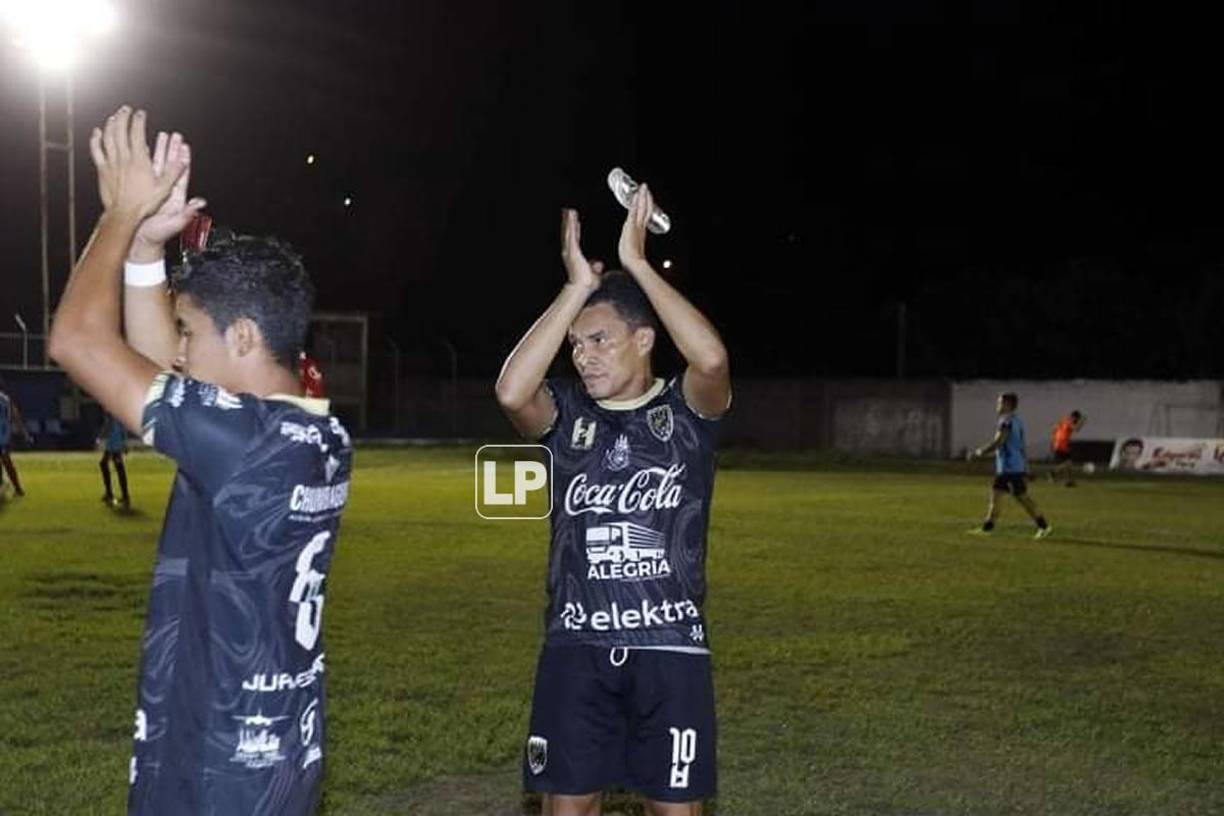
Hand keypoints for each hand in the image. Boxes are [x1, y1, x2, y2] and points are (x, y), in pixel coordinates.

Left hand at [88, 107, 186, 219]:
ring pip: (108, 138)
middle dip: (123, 117)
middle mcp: (124, 159)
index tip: (141, 114)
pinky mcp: (103, 170)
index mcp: (139, 161)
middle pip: (120, 131)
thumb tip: (183, 161)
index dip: (139, 121)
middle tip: (126, 110)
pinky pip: (97, 150)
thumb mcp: (164, 189)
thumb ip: (173, 173)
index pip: (137, 134)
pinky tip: (97, 133)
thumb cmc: (143, 204)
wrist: (124, 215)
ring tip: (114, 117)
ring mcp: (112, 163)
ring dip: (111, 125)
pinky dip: (96, 139)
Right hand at [130, 133, 206, 261]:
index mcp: (175, 197)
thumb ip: (187, 213)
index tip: (184, 146)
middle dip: (172, 150)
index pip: (181, 174)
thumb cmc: (157, 237)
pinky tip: (141, 150)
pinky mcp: (142, 192)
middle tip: (173, 135)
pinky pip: (143, 173)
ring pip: (157, 166)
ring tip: (159, 137)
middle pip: (170, 166)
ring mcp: (153, 191)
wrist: (139, 244)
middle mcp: (165, 192)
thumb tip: (201, 202)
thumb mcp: (174, 224)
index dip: (183, 160)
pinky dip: (143, 160)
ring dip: (158, 151)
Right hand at [560, 208, 600, 291]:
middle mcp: (570, 253)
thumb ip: (595, 268)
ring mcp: (570, 251)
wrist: (581, 288)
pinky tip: (572, 217)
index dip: (575, 231)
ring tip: (569, 211)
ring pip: (569, 233)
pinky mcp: (572, 250)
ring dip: (569, 222)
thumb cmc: (586, 284)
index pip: (575, 241)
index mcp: (575, 257)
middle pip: (569, 234)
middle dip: (569, 223)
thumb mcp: (594, 274)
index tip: (576, 223)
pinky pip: (572, 234)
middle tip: (568, 212)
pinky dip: (571, 225)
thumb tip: (599, 265)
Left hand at [617, 183, 653, 269]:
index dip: (646, 207)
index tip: (646, 200)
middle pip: (645, 209)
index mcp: (640, 233)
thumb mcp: (632, 251)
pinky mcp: (632, 225)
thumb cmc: (631, 260)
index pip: (644, 217)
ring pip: (642, 208)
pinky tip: (637, 195)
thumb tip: (631, 253)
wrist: (633, 263)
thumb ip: (632, 248)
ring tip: (643, 188)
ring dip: (643, 197)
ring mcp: (637, 226)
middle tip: (646, 188)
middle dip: (646, 198)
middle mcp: (640, 228)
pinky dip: (636, 202)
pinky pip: (635, 211)